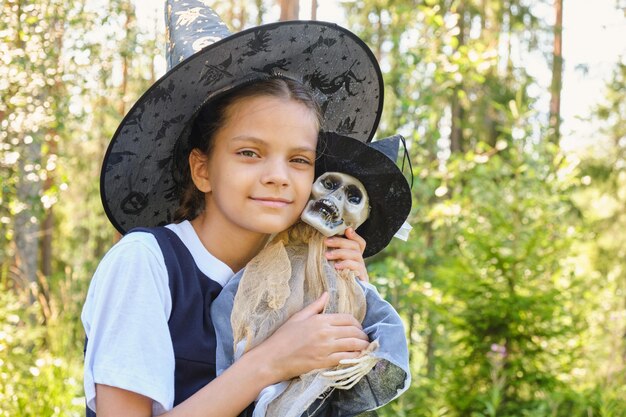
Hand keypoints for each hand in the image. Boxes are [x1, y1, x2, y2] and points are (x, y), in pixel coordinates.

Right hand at [253, 292, 369, 381]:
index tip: (359, 328)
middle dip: (363, 335)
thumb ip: (315, 305)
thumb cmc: (283, 337)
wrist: (272, 358)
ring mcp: (325, 348)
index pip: (347, 319)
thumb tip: (326, 294)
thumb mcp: (298, 317)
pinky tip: (359, 358)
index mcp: (320, 320)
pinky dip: (356, 358)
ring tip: (367, 348)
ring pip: (353, 345)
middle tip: (365, 339)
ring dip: (363, 346)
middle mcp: (325, 333)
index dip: (357, 323)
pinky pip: (346, 359)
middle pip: (353, 331)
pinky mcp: (324, 362)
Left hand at [324, 227, 368, 281]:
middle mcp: (360, 262)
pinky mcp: (362, 280)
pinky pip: (357, 267)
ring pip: (356, 255)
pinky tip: (336, 266)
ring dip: (340, 252)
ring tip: (327, 255)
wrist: (342, 301)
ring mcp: (362, 271)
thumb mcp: (331, 265)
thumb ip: (331, 253)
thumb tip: (324, 239)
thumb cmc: (333, 281)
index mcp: (354, 257)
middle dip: (340, 242)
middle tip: (326, 242)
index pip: (360, 243)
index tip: (346, 230)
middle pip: (355, 246)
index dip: (355, 235)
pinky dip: (346, 264)